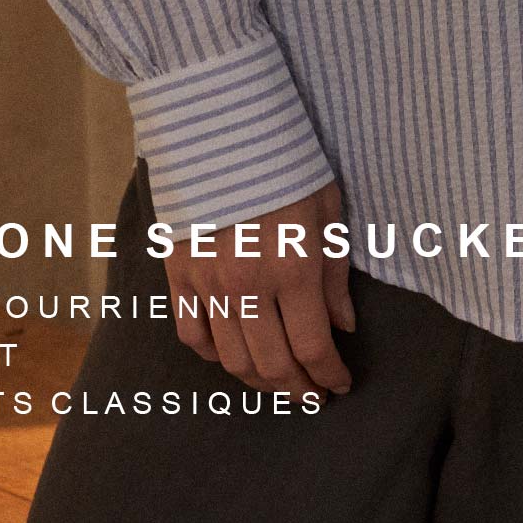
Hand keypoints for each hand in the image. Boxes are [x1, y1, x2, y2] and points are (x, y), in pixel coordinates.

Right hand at [164, 177, 354, 403]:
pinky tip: (229, 355)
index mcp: (293, 269)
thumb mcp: (326, 209)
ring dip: (258, 380)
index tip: (341, 384)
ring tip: (276, 382)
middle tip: (311, 394)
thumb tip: (343, 324)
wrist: (222, 128)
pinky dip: (211, 354)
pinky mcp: (180, 274)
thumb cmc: (285, 163)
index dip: (330, 374)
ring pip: (232, 359)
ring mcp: (209, 284)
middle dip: (297, 388)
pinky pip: (191, 333)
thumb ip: (334, 273)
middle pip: (273, 364)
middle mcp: (249, 286)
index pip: (313, 347)